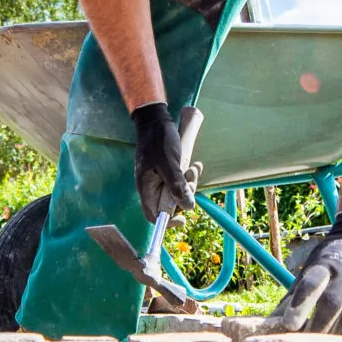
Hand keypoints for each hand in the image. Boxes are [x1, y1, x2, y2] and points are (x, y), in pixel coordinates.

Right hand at [131, 102, 189, 220]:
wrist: (155, 120)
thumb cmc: (159, 140)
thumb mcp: (170, 164)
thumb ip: (177, 186)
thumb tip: (187, 207)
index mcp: (146, 188)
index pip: (154, 216)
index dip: (168, 221)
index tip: (184, 218)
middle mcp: (152, 187)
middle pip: (170, 204)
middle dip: (184, 195)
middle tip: (191, 180)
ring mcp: (158, 179)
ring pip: (177, 192)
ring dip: (189, 183)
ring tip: (193, 168)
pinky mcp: (166, 171)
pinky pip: (179, 180)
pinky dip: (188, 175)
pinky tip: (194, 165)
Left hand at [266, 208, 341, 337]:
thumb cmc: (330, 262)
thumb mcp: (310, 269)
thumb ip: (293, 297)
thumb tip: (269, 325)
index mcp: (324, 264)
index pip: (311, 284)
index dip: (300, 305)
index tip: (289, 325)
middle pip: (332, 302)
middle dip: (318, 324)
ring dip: (337, 332)